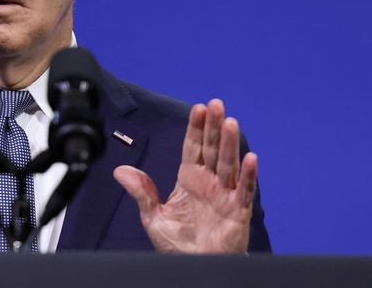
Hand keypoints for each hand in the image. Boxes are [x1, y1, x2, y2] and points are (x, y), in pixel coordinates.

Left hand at [113, 99, 255, 252]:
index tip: (198, 108)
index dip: (196, 128)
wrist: (194, 267)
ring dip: (230, 144)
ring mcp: (225, 195)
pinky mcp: (238, 212)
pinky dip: (248, 175)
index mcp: (189, 179)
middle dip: (214, 127)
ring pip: (229, 165)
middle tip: (217, 105)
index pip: (193, 147)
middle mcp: (209, 182)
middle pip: (212, 149)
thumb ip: (141, 192)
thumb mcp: (154, 217)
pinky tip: (250, 158)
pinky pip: (245, 191)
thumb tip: (121, 171)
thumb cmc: (178, 244)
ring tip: (231, 122)